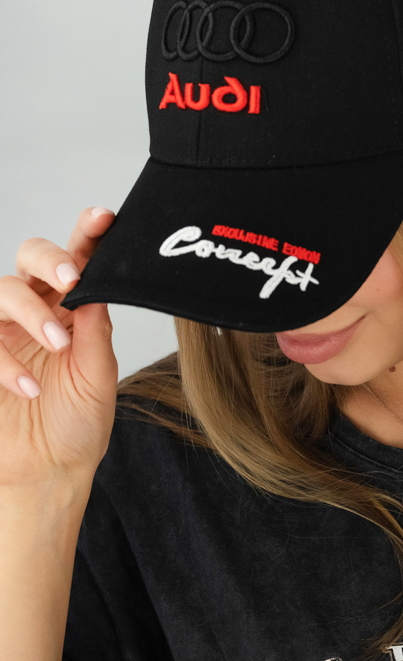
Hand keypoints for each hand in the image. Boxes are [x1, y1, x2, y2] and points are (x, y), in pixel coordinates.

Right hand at [0, 208, 118, 490]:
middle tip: (72, 278)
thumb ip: (95, 329)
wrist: (48, 473)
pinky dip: (5, 363)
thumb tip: (100, 283)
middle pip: (30, 256)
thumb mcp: (98, 375)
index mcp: (71, 307)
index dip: (88, 233)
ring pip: (2, 290)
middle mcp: (35, 310)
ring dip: (30, 312)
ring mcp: (2, 330)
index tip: (104, 218)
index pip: (78, 259)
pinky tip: (30, 388)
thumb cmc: (77, 423)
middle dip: (50, 258)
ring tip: (59, 346)